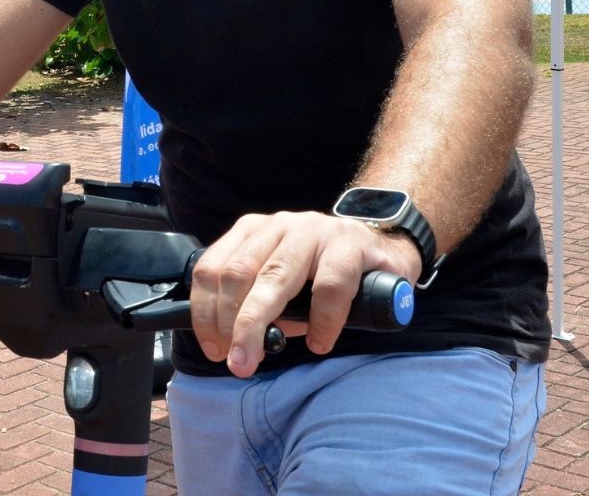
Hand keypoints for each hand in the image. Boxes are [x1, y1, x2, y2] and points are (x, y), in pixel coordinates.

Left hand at [190, 211, 420, 377]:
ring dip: (257, 323)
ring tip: (256, 357)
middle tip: (235, 361)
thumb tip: (234, 344)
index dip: (205, 312)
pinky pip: (330, 286)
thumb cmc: (325, 274)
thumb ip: (257, 305)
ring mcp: (313, 230)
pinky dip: (322, 320)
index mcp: (252, 233)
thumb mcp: (282, 286)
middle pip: (237, 274)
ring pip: (274, 278)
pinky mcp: (350, 244)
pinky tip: (321, 341)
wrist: (382, 251)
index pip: (211, 269)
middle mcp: (277, 226)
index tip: (213, 347)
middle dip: (229, 324)